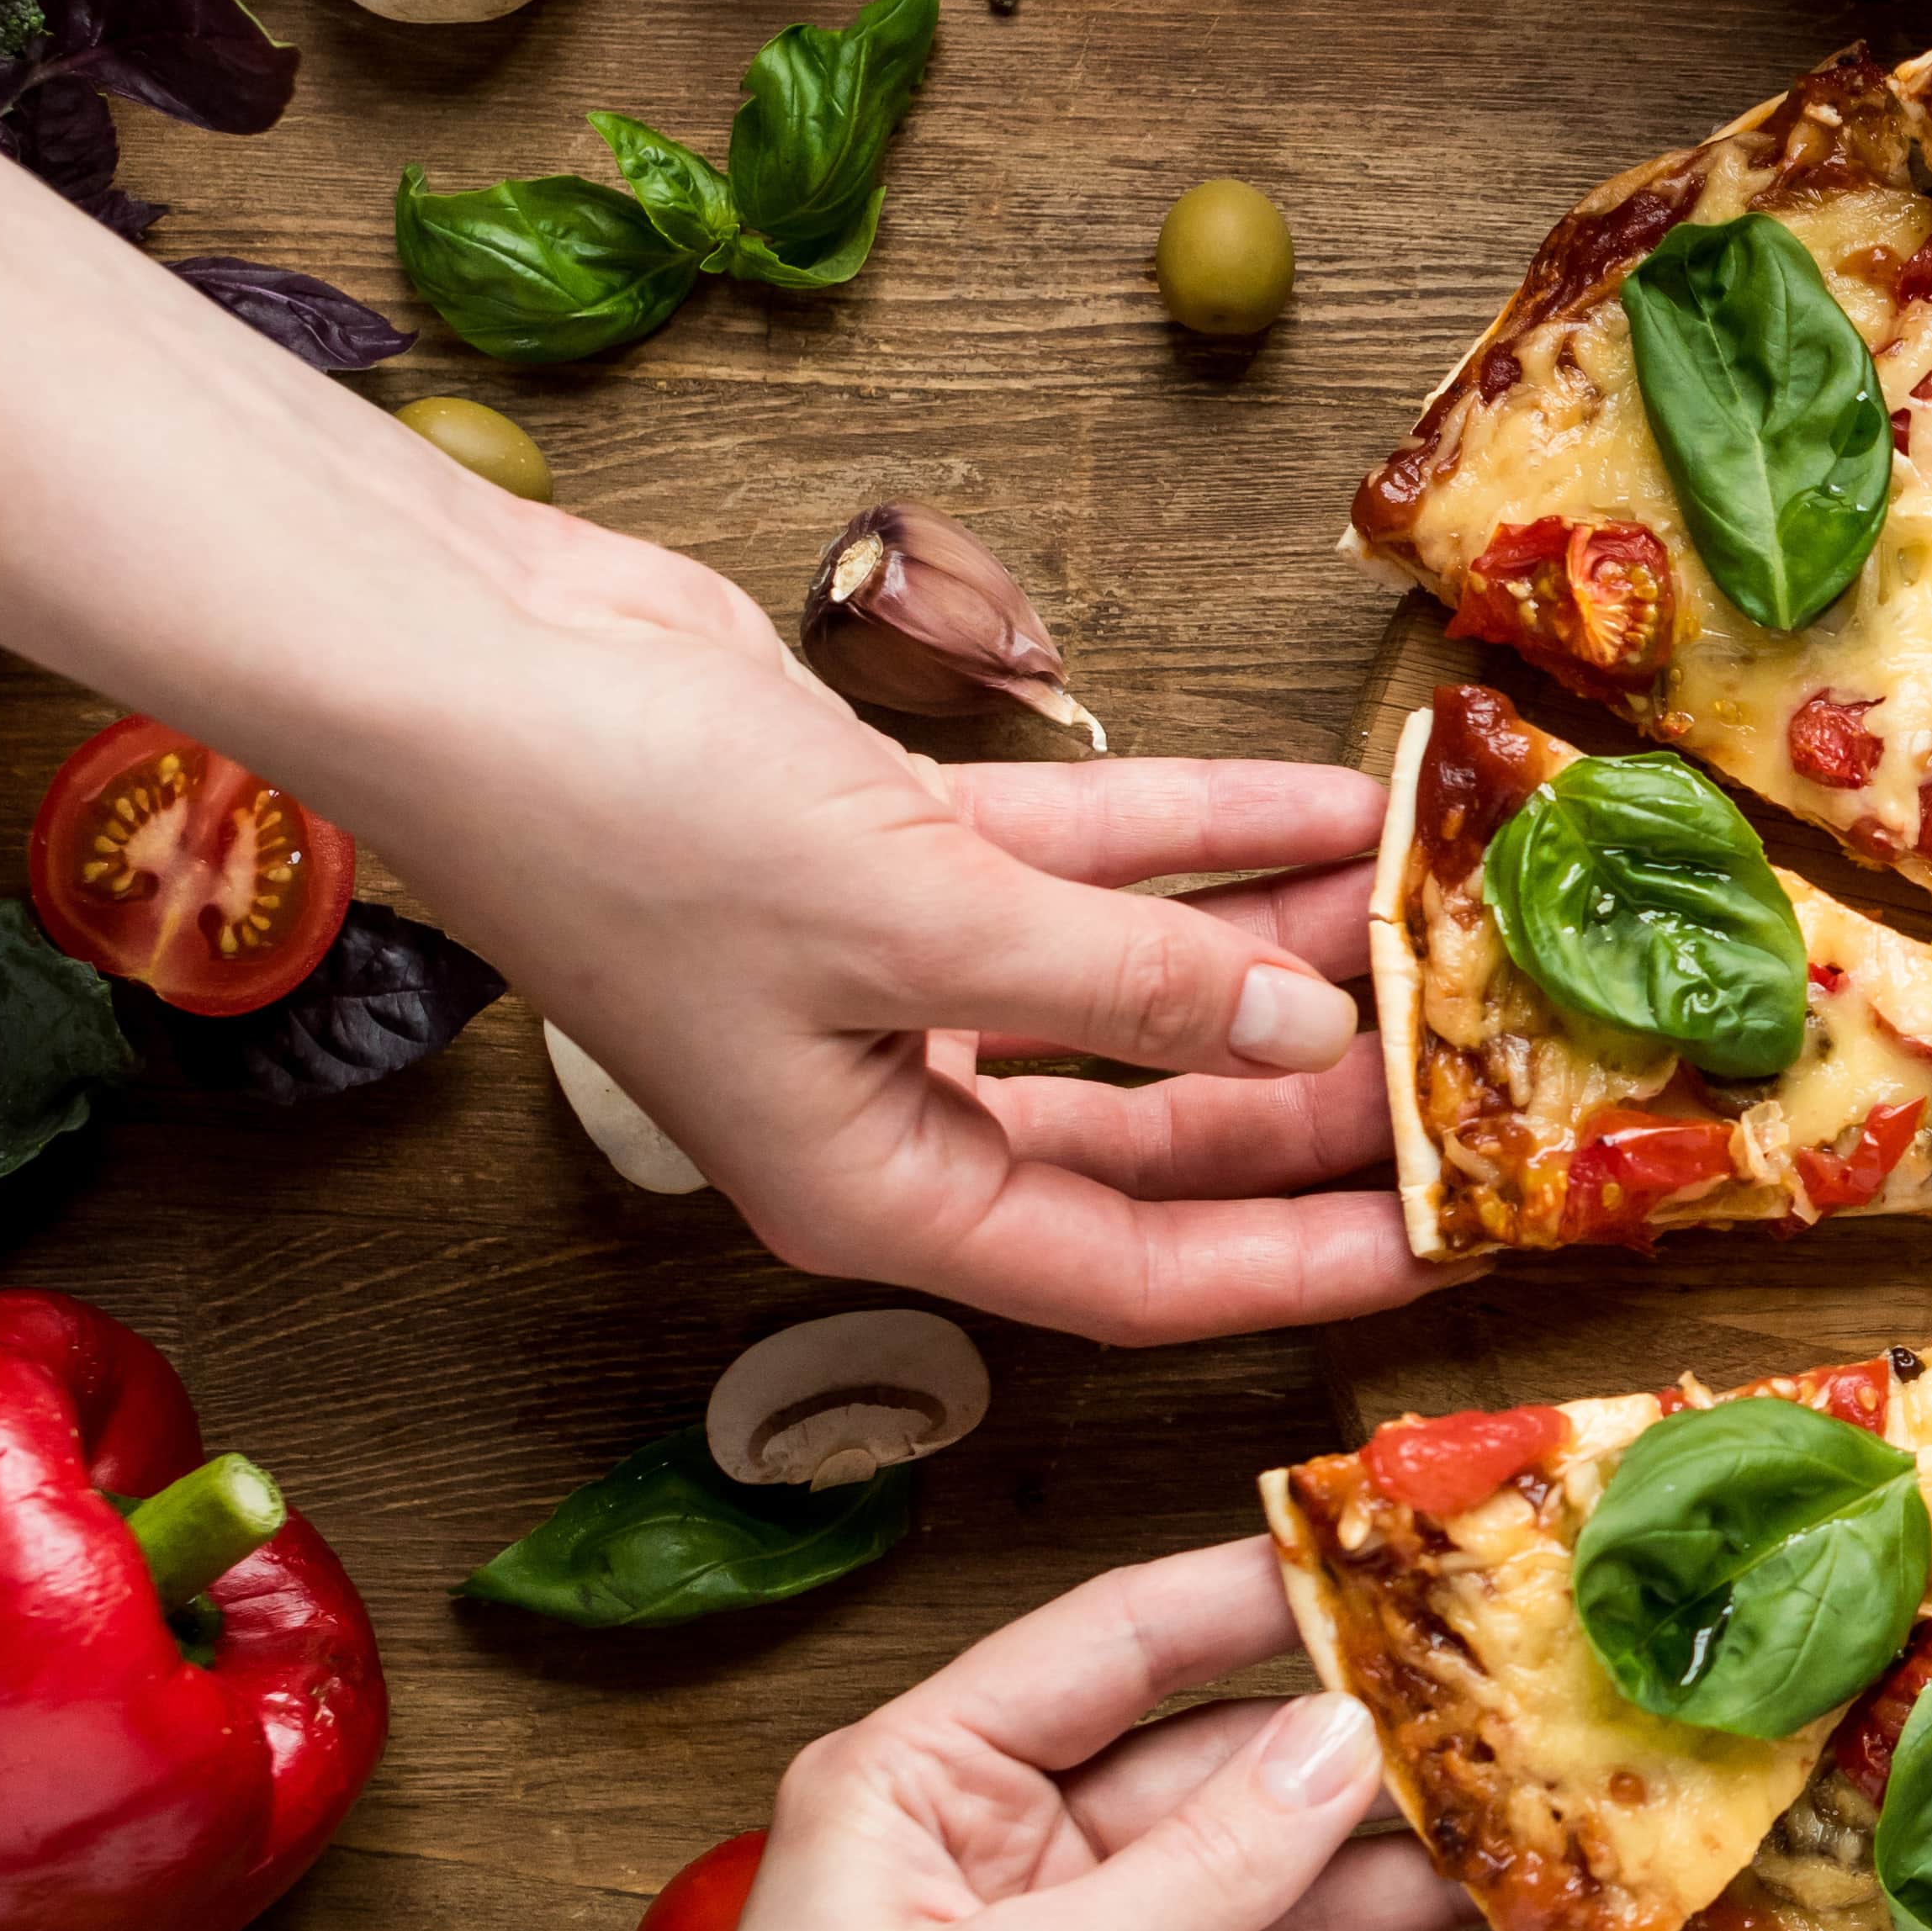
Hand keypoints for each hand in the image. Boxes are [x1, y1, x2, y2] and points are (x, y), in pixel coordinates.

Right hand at [378, 517, 1423, 1347]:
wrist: (467, 657)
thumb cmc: (633, 825)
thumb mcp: (925, 924)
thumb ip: (1134, 984)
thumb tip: (1305, 1036)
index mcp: (875, 1189)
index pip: (1133, 1273)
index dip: (1295, 1269)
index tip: (1438, 1252)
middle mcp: (888, 1103)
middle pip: (1154, 1139)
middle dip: (1308, 1109)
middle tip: (1465, 1078)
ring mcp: (889, 974)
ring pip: (1134, 986)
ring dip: (1276, 949)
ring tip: (1427, 919)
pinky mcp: (889, 847)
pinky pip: (1089, 861)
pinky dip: (1203, 832)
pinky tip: (1330, 803)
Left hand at [573, 1540, 1548, 1930]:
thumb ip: (1204, 1869)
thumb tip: (1343, 1744)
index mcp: (930, 1784)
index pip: (1119, 1648)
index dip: (1259, 1599)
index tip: (1401, 1563)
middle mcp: (1009, 1868)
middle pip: (1221, 1781)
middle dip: (1370, 1760)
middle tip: (1525, 1716)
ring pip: (1274, 1912)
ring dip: (1408, 1891)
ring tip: (1555, 1846)